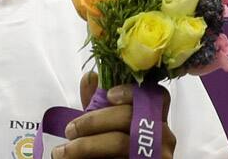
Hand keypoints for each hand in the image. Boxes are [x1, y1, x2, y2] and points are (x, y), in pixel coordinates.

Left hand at [52, 72, 175, 158]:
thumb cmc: (111, 150)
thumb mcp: (104, 125)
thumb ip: (98, 102)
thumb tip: (91, 76)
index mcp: (155, 119)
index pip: (157, 96)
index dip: (132, 91)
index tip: (109, 95)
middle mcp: (163, 137)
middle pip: (129, 117)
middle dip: (93, 121)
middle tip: (70, 130)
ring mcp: (159, 156)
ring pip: (120, 142)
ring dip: (86, 144)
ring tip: (64, 151)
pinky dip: (92, 158)